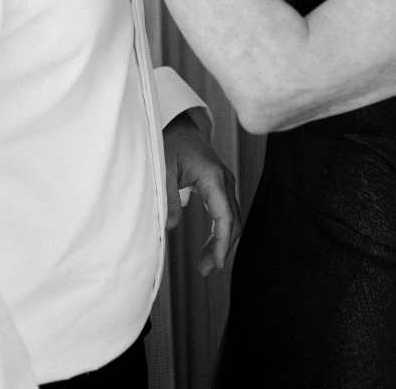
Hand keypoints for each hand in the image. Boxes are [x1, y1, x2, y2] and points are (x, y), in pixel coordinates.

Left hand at [162, 115, 240, 276]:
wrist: (177, 125)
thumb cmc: (168, 142)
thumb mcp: (162, 168)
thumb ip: (167, 197)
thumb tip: (171, 227)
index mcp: (211, 176)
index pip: (224, 216)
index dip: (221, 242)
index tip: (216, 264)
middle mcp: (223, 179)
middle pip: (233, 220)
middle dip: (221, 248)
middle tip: (204, 271)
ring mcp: (224, 182)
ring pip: (231, 218)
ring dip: (221, 242)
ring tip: (204, 265)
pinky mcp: (220, 186)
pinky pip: (226, 212)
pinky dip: (220, 232)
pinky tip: (209, 248)